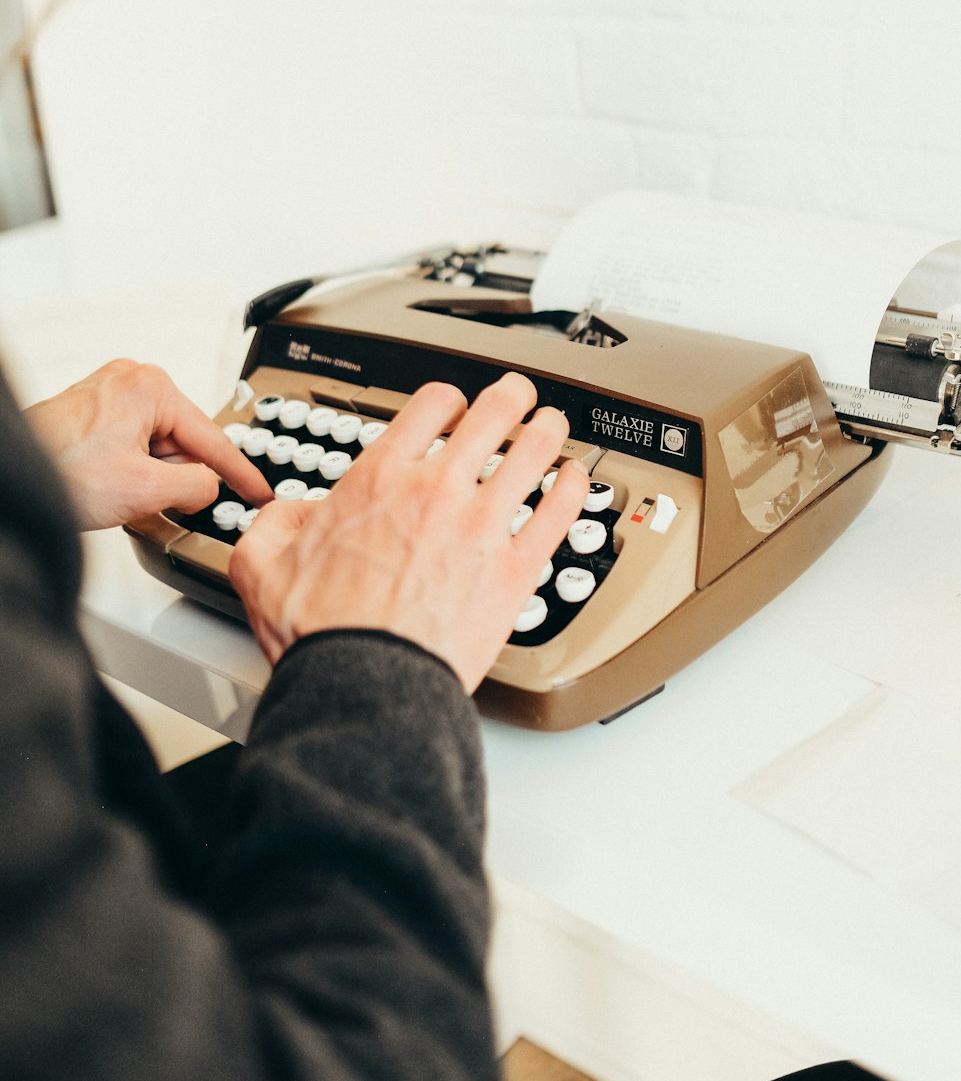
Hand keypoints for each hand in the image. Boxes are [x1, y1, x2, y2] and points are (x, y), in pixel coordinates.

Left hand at [25, 358, 272, 530]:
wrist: (11, 476)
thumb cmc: (57, 471)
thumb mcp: (145, 489)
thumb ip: (196, 486)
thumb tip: (208, 487)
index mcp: (152, 388)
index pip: (213, 438)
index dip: (241, 474)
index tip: (260, 492)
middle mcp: (133, 381)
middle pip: (183, 443)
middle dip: (173, 476)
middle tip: (144, 496)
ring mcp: (112, 394)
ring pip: (158, 448)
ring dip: (148, 476)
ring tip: (114, 489)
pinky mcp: (95, 411)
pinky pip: (135, 445)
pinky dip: (131, 471)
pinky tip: (108, 485)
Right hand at [229, 373, 589, 690]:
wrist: (364, 685)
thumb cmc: (322, 633)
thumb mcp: (262, 565)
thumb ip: (273, 524)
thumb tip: (288, 513)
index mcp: (380, 478)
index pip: (431, 404)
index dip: (448, 399)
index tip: (454, 408)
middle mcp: (437, 490)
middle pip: (494, 413)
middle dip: (513, 396)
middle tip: (520, 396)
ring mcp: (482, 526)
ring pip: (536, 452)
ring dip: (550, 431)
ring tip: (554, 426)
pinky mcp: (515, 569)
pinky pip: (560, 512)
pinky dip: (575, 488)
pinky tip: (578, 481)